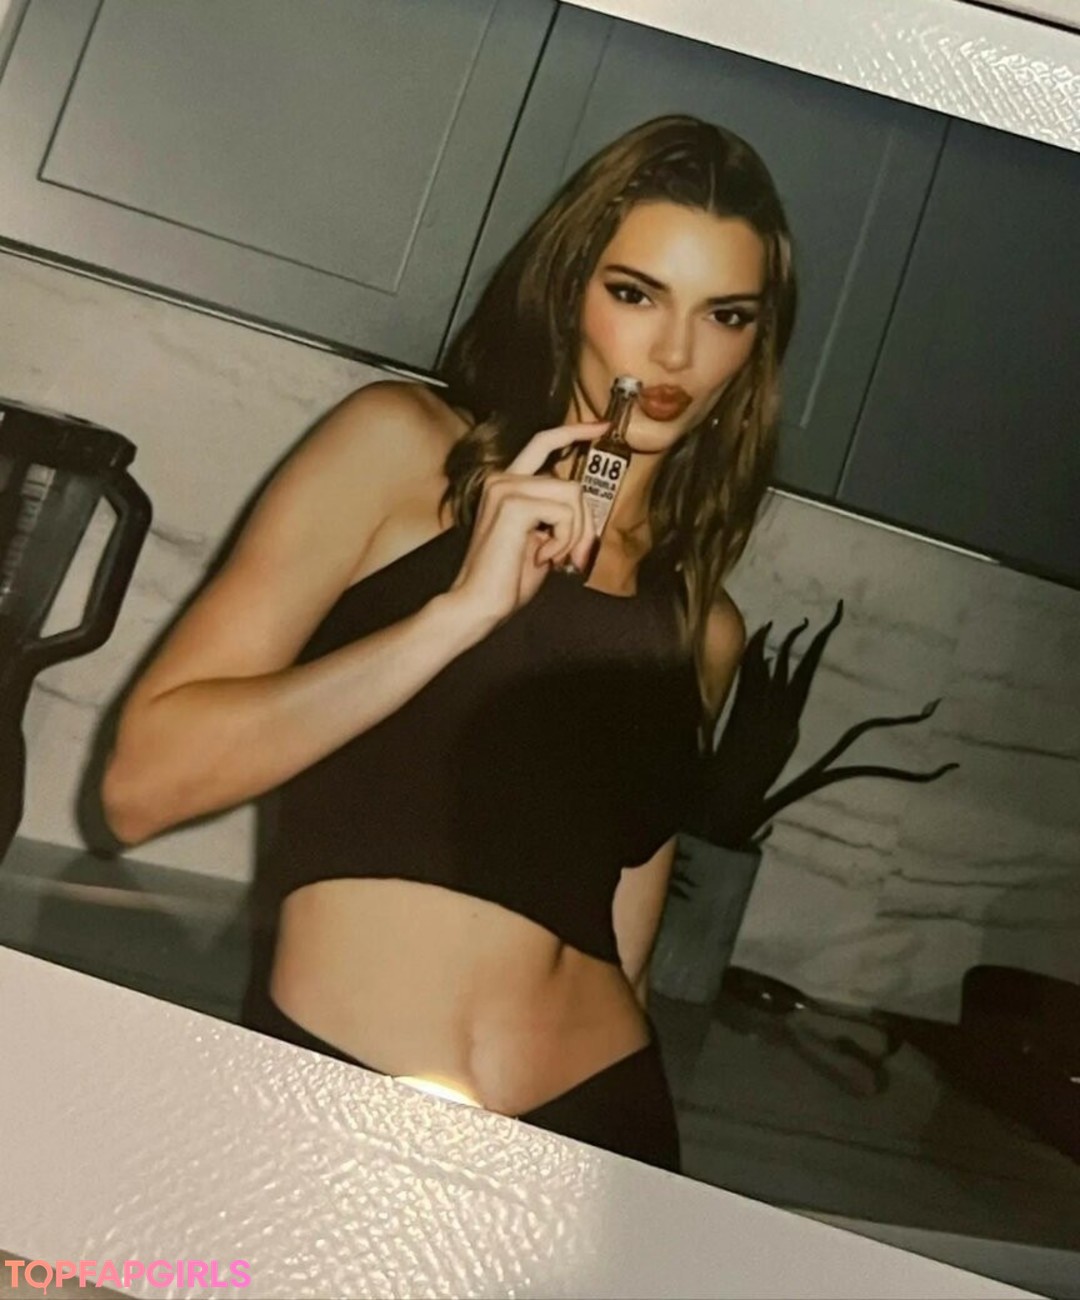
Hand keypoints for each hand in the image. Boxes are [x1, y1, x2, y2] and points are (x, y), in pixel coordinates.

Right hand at [449, 421, 607, 625]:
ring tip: (553, 558)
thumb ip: (559, 516)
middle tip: (576, 557)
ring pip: (572, 496)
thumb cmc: (508, 579)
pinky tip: (542, 557)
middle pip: (571, 482)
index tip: (601, 426)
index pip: (543, 443)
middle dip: (584, 523)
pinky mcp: (513, 503)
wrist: (479, 604)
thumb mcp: (542, 540)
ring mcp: (505, 488)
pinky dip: (564, 540)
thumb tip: (587, 509)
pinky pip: (565, 513)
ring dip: (574, 535)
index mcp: (507, 484)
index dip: (574, 431)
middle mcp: (502, 479)